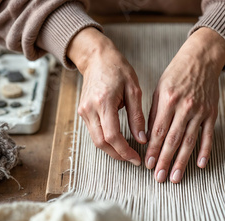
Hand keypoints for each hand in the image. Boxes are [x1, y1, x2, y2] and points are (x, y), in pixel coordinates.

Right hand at [67, 27, 146, 165]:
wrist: (97, 58)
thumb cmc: (118, 69)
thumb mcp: (134, 90)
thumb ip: (137, 116)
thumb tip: (141, 139)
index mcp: (104, 102)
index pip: (112, 136)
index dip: (124, 151)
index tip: (136, 158)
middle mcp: (90, 109)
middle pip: (101, 143)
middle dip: (117, 155)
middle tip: (133, 159)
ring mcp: (83, 111)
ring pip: (96, 140)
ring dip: (111, 150)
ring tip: (127, 153)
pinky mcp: (82, 112)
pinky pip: (93, 132)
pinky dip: (105, 141)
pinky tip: (118, 142)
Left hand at [145, 28, 224, 182]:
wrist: (201, 59)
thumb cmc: (176, 74)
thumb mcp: (160, 89)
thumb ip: (155, 113)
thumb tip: (149, 137)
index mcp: (168, 100)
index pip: (158, 130)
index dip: (153, 149)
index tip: (147, 164)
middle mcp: (184, 107)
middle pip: (173, 139)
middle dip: (164, 160)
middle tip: (158, 177)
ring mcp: (200, 111)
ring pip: (189, 141)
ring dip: (182, 161)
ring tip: (175, 177)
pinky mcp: (211, 113)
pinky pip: (208, 135)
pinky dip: (205, 151)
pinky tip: (200, 164)